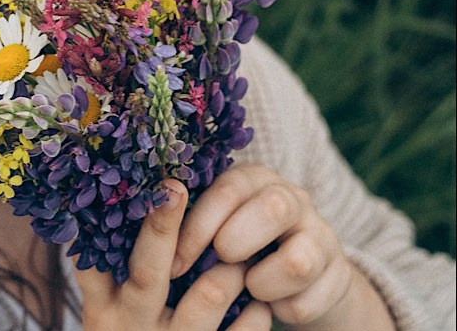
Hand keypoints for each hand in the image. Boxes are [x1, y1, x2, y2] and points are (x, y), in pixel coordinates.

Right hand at [75, 181, 270, 329]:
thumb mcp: (110, 310)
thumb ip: (112, 270)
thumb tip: (134, 197)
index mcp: (104, 310)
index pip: (96, 263)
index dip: (108, 226)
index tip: (121, 187)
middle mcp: (133, 326)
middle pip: (147, 271)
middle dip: (161, 226)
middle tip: (175, 188)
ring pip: (208, 294)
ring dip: (229, 265)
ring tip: (240, 253)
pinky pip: (244, 330)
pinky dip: (255, 309)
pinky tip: (255, 299)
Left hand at [171, 165, 391, 329]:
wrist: (301, 270)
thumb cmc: (240, 240)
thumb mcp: (218, 222)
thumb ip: (193, 218)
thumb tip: (146, 219)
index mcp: (255, 178)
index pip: (228, 189)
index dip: (199, 226)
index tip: (176, 262)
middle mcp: (293, 198)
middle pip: (274, 208)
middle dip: (238, 240)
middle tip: (221, 262)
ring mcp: (321, 234)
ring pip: (299, 260)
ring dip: (265, 282)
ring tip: (250, 287)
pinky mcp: (341, 273)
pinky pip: (315, 299)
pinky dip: (289, 309)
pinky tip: (275, 307)